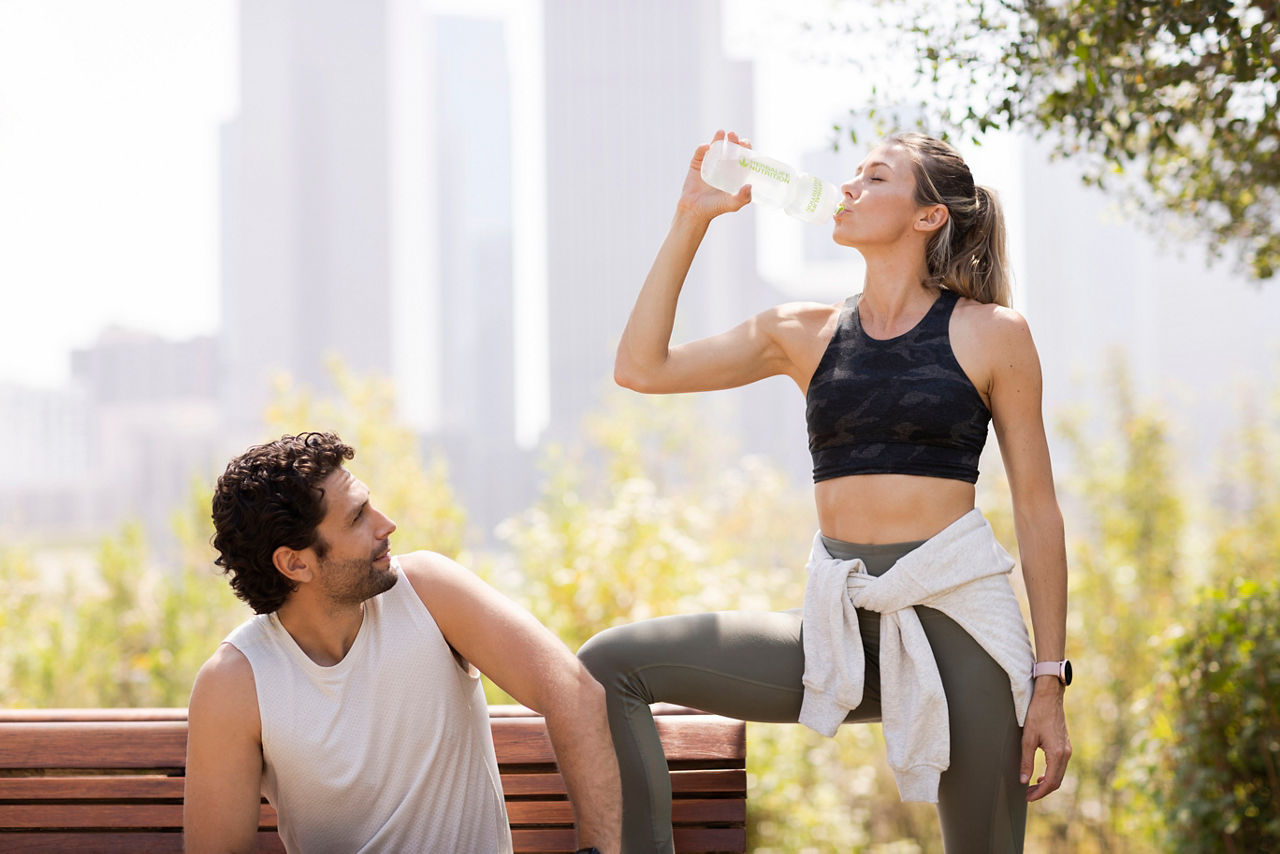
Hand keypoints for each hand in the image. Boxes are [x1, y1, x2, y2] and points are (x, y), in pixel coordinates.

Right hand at [677, 129, 752, 221]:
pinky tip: (706, 147)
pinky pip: (700, 153)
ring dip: (718, 139)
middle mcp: (723, 166)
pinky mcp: (697, 164)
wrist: (694, 211)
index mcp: (735, 173)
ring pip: (715, 147)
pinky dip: (702, 148)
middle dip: (733, 140)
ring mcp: (710, 163)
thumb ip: (742, 198)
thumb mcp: (732, 204)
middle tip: (733, 135)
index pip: (742, 157)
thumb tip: (749, 186)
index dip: (745, 149)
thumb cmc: (715, 208)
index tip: (746, 143)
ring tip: (721, 132)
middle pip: (730, 149)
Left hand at [1020, 678, 1070, 800]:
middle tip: (1027, 795)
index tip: (1027, 797)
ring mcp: (1067, 750)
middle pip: (1056, 781)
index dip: (1039, 792)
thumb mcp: (1027, 738)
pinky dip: (1051, 774)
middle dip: (1042, 791)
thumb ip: (1026, 761)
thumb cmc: (1037, 714)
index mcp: (1057, 753)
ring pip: (1059, 774)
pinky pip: (1060, 766)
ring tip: (1031, 787)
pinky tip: (1040, 775)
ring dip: (1046, 783)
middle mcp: (1065, 753)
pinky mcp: (1065, 745)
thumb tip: (1023, 780)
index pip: (1050, 782)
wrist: (1049, 697)